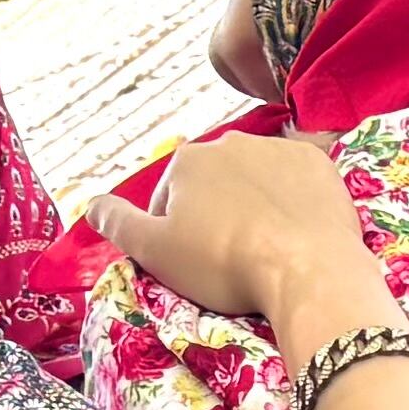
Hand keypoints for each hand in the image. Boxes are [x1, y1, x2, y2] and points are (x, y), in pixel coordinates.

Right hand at [89, 133, 369, 327]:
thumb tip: (91, 203)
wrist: (306, 268)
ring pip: (255, 180)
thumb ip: (118, 224)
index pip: (169, 199)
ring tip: (265, 249)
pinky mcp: (317, 161)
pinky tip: (295, 232)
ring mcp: (277, 148)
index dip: (175, 236)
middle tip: (229, 261)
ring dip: (254, 206)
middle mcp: (230, 141)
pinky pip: (296, 180)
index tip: (193, 265)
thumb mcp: (155, 252)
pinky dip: (292, 201)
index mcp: (186, 160)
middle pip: (213, 186)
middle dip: (216, 216)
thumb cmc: (223, 264)